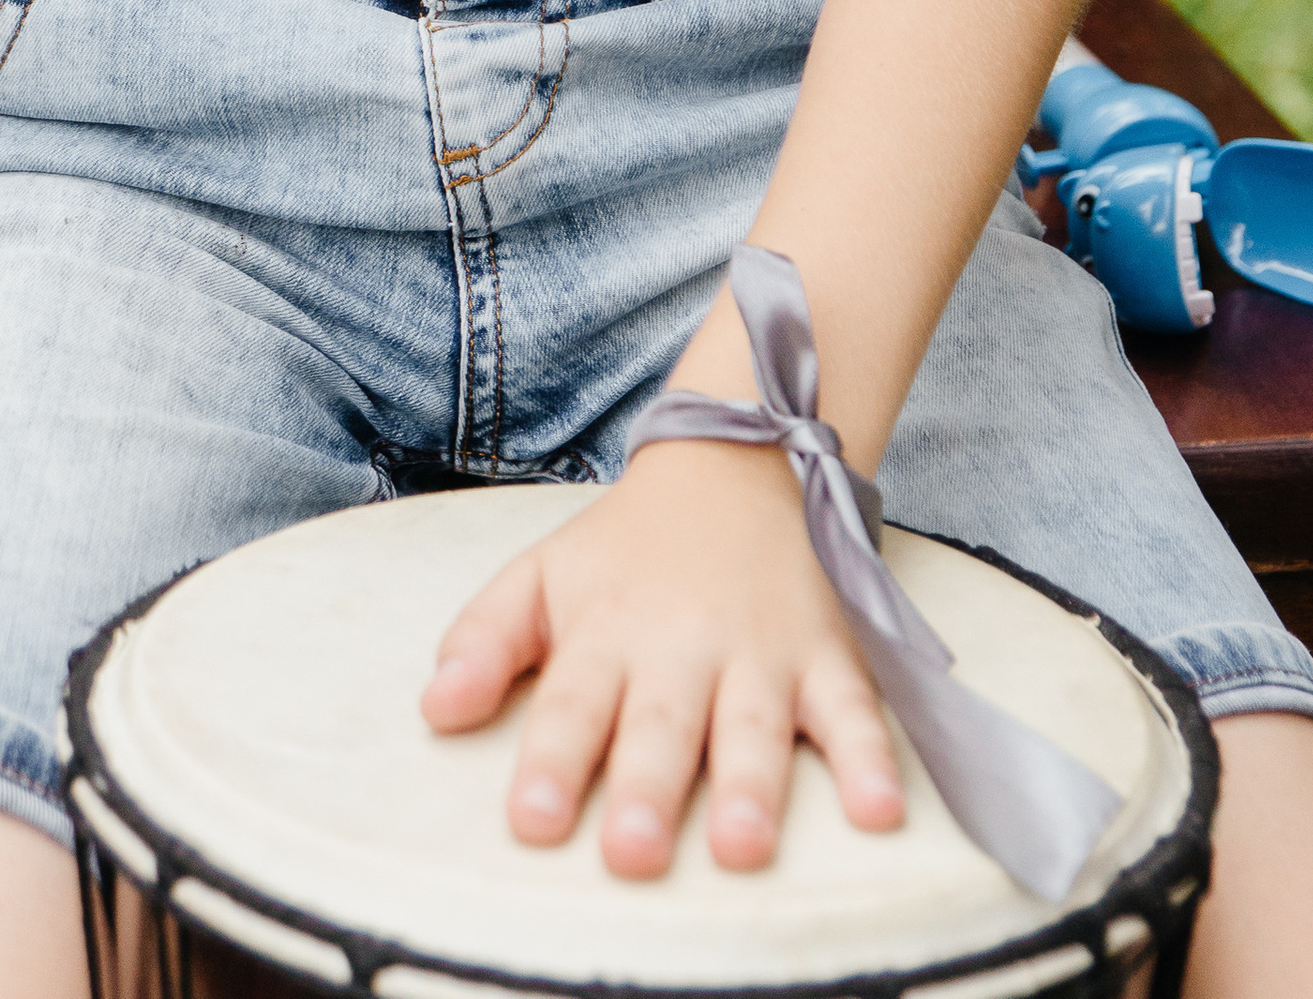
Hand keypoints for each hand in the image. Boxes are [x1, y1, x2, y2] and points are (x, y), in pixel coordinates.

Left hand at [421, 440, 906, 879]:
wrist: (736, 459)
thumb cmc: (626, 549)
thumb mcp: (542, 575)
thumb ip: (484, 639)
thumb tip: (434, 709)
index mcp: (605, 632)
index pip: (570, 704)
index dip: (551, 761)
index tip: (531, 819)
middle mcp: (681, 646)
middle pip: (660, 725)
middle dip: (646, 788)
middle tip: (631, 853)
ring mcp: (760, 651)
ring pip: (753, 725)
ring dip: (749, 786)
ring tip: (740, 845)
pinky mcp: (826, 654)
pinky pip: (854, 709)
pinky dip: (871, 759)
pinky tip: (878, 812)